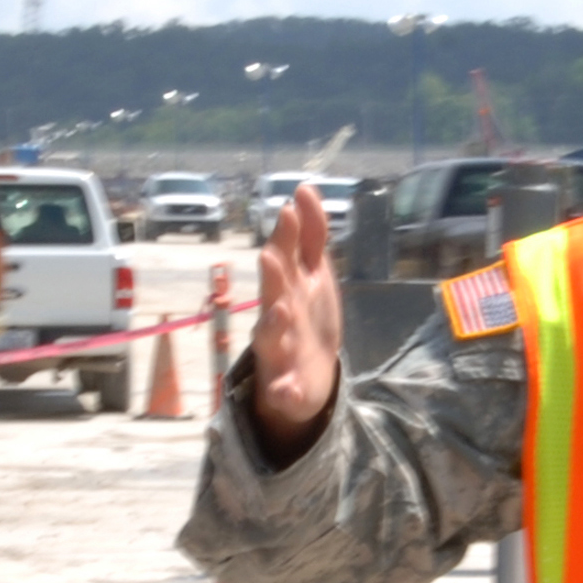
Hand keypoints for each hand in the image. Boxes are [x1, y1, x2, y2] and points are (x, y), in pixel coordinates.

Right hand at [248, 185, 345, 464]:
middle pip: (272, 294)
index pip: (284, 258)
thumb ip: (311, 235)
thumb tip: (303, 189)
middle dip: (272, 277)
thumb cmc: (306, 317)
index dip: (287, 237)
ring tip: (281, 312)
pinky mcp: (285, 386)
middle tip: (271, 257)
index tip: (289, 210)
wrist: (309, 377)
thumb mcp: (314, 275)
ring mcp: (278, 351)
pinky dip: (284, 392)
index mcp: (285, 289)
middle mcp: (276, 316)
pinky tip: (288, 392)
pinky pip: (282, 390)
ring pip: (268, 338)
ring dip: (273, 326)